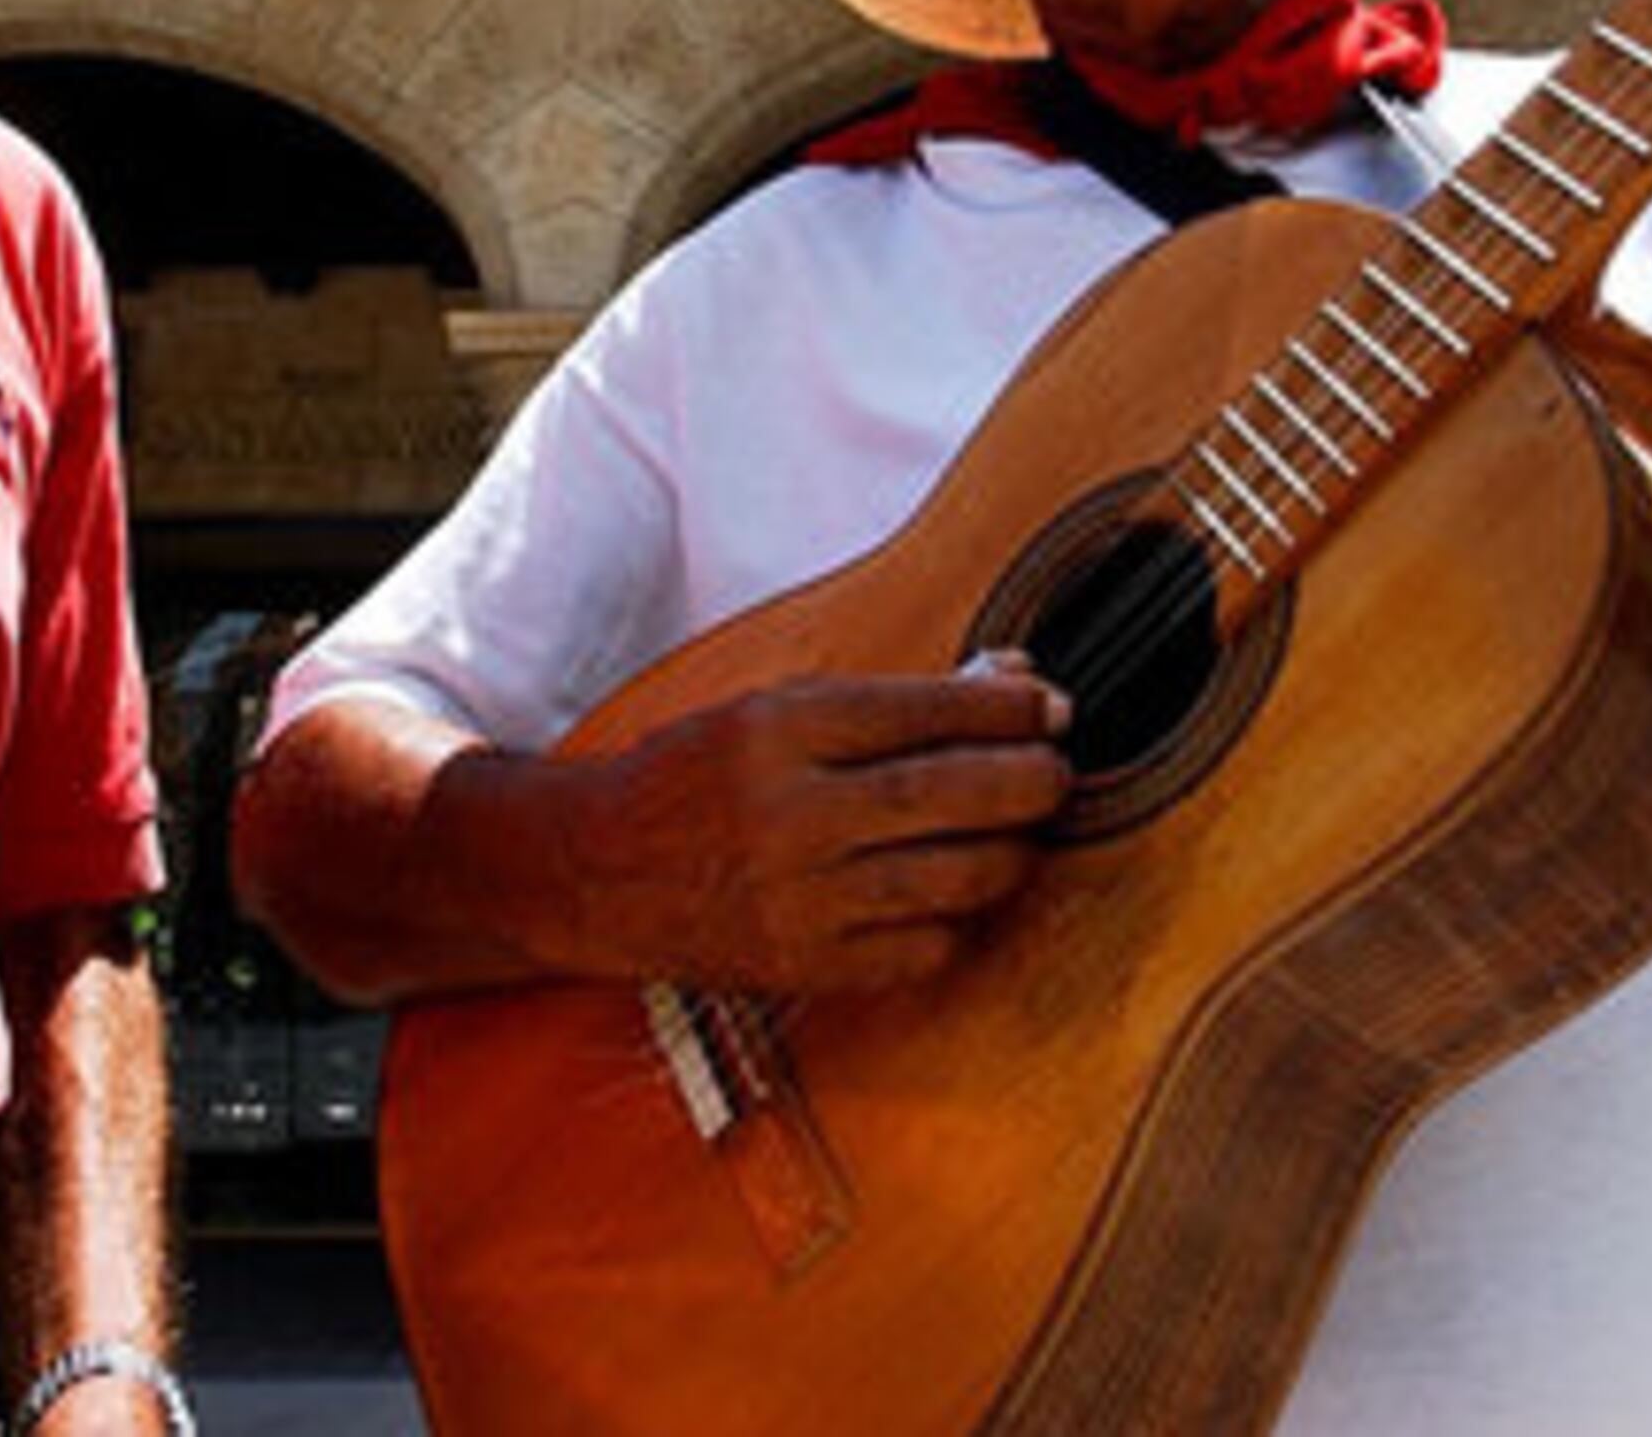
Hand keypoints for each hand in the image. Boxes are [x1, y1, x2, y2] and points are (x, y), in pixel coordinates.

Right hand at [550, 664, 1072, 995]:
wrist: (595, 870)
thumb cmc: (691, 777)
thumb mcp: (768, 709)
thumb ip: (885, 702)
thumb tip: (1011, 686)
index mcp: (776, 730)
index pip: (923, 711)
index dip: (1005, 710)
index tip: (1049, 707)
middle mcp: (789, 813)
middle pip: (950, 794)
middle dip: (1029, 780)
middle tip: (1055, 772)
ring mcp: (798, 898)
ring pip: (952, 877)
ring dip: (1011, 853)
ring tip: (1018, 833)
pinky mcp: (805, 965)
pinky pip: (922, 948)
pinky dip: (956, 919)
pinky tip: (954, 892)